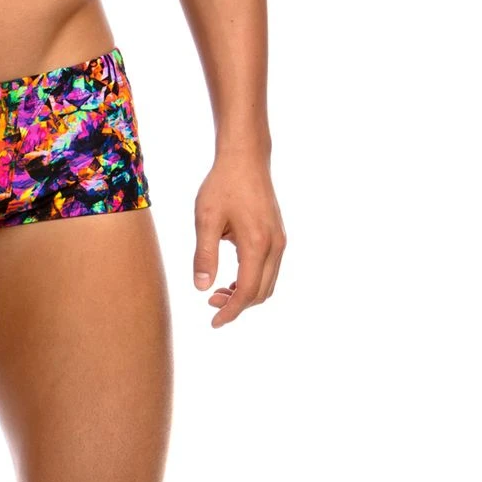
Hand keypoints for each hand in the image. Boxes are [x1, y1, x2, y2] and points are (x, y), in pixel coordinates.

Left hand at [193, 154, 285, 328]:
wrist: (245, 158)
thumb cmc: (223, 185)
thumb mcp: (205, 219)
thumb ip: (204, 255)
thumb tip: (201, 288)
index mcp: (257, 244)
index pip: (247, 291)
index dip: (231, 311)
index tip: (214, 322)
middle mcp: (275, 246)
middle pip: (261, 292)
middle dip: (238, 305)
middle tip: (211, 304)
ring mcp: (280, 240)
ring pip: (268, 283)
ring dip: (246, 294)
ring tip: (218, 292)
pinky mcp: (278, 235)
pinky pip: (269, 269)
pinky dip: (253, 281)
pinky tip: (231, 277)